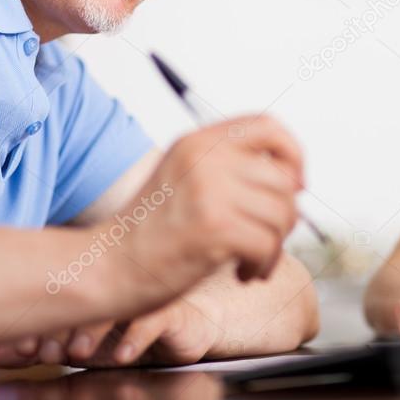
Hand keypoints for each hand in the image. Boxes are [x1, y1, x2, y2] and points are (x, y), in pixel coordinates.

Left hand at [0, 297, 221, 367]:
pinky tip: (123, 354)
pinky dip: (137, 336)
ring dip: (94, 330)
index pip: (59, 295)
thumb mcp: (83, 345)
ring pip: (117, 307)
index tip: (21, 347)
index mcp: (91, 285)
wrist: (188, 326)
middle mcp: (116, 285)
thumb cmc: (131, 330)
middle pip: (85, 298)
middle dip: (61, 327)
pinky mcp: (173, 310)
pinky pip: (156, 319)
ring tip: (78, 352)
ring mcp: (144, 296)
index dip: (37, 321)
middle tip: (44, 352)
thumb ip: (40, 347)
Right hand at [108, 115, 303, 306]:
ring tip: (254, 261)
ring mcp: (209, 191)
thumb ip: (227, 167)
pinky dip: (264, 265)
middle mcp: (205, 158)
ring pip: (282, 213)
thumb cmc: (148, 232)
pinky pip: (269, 244)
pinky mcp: (214, 228)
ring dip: (276, 246)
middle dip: (285, 216)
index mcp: (197, 141)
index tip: (293, 184)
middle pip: (283, 178)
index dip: (292, 154)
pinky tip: (244, 274)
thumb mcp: (183, 177)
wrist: (106, 267)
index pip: (268, 125)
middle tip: (267, 240)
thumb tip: (292, 177)